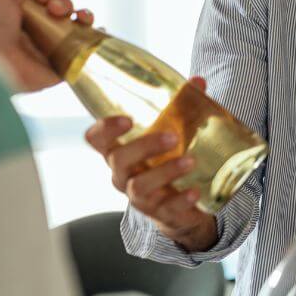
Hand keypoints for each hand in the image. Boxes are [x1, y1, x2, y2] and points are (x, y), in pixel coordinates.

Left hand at [0, 0, 94, 91]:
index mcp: (25, 13)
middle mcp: (40, 29)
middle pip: (65, 7)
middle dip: (64, 2)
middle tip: (53, 9)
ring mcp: (53, 47)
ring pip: (78, 26)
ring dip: (84, 15)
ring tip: (79, 18)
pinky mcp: (62, 65)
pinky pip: (85, 51)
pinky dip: (96, 38)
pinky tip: (98, 29)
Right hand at [84, 77, 217, 251]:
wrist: (182, 206)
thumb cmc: (169, 160)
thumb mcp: (175, 133)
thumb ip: (183, 107)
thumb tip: (198, 81)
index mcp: (121, 151)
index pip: (96, 139)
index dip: (104, 129)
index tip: (126, 119)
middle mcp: (123, 174)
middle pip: (118, 160)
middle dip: (143, 147)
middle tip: (173, 137)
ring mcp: (139, 197)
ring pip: (139, 186)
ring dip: (165, 172)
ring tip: (190, 161)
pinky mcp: (160, 213)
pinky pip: (165, 209)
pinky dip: (181, 200)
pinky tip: (195, 192)